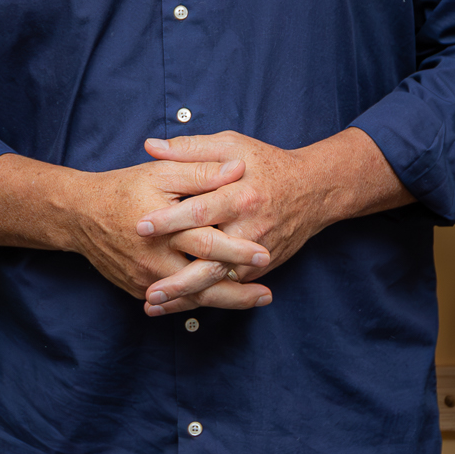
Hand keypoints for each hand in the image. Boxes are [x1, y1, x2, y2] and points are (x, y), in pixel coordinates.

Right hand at [67, 154, 273, 315]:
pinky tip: (222, 301)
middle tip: (268, 293)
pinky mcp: (138, 290)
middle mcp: (154, 259)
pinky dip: (199, 302)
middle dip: (237, 289)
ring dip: (225, 302)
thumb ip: (200, 172)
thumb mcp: (162, 172)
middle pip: (202, 281)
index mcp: (164, 227)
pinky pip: (174, 301)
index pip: (207, 242)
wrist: (80, 215)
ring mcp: (145, 279)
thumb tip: (238, 168)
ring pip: (191, 298)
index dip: (237, 250)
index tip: (265, 254)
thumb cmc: (124, 188)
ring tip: (255, 300)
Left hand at [135, 128, 404, 314]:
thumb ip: (190, 149)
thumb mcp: (231, 146)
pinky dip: (203, 299)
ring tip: (152, 305)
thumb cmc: (266, 164)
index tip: (141, 227)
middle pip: (211, 258)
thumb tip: (150, 146)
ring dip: (186, 296)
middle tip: (148, 290)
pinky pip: (230, 288)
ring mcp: (257, 253)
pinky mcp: (261, 268)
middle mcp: (250, 228)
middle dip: (179, 278)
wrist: (313, 190)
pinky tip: (175, 307)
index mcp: (241, 194)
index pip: (201, 210)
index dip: (171, 220)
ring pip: (219, 281)